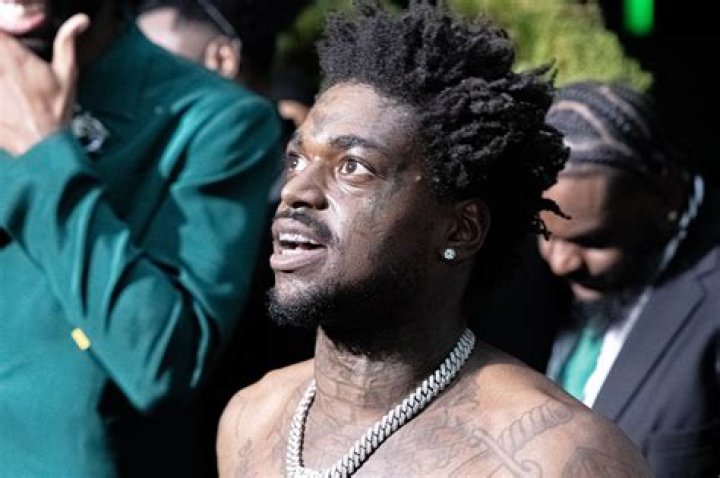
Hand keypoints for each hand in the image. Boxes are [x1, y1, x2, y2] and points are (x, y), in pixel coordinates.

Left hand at [0, 14, 89, 155]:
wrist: (41, 145)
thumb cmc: (55, 110)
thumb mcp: (66, 74)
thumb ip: (67, 42)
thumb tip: (80, 20)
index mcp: (13, 56)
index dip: (2, 30)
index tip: (8, 36)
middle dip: (0, 51)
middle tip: (9, 62)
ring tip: (8, 80)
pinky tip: (4, 95)